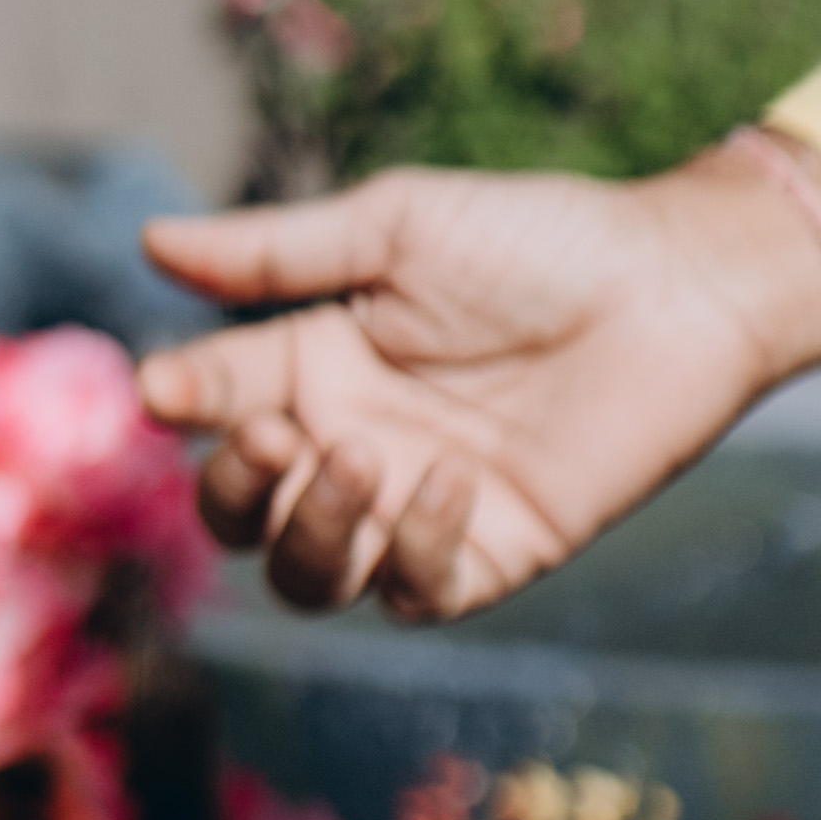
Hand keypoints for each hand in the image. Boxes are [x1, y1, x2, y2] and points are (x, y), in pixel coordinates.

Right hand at [134, 138, 820, 620]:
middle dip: (233, 487)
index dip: (181, 397)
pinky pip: (417, 591)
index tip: (167, 385)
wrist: (671, 288)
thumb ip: (274, 254)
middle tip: (267, 434)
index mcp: (314, 366)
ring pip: (311, 574)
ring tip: (360, 459)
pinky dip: (417, 549)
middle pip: (243, 514)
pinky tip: (452, 480)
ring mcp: (416, 508)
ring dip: (312, 529)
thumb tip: (149, 241)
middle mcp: (351, 445)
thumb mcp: (394, 227)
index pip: (213, 400)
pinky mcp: (491, 554)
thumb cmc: (538, 241)